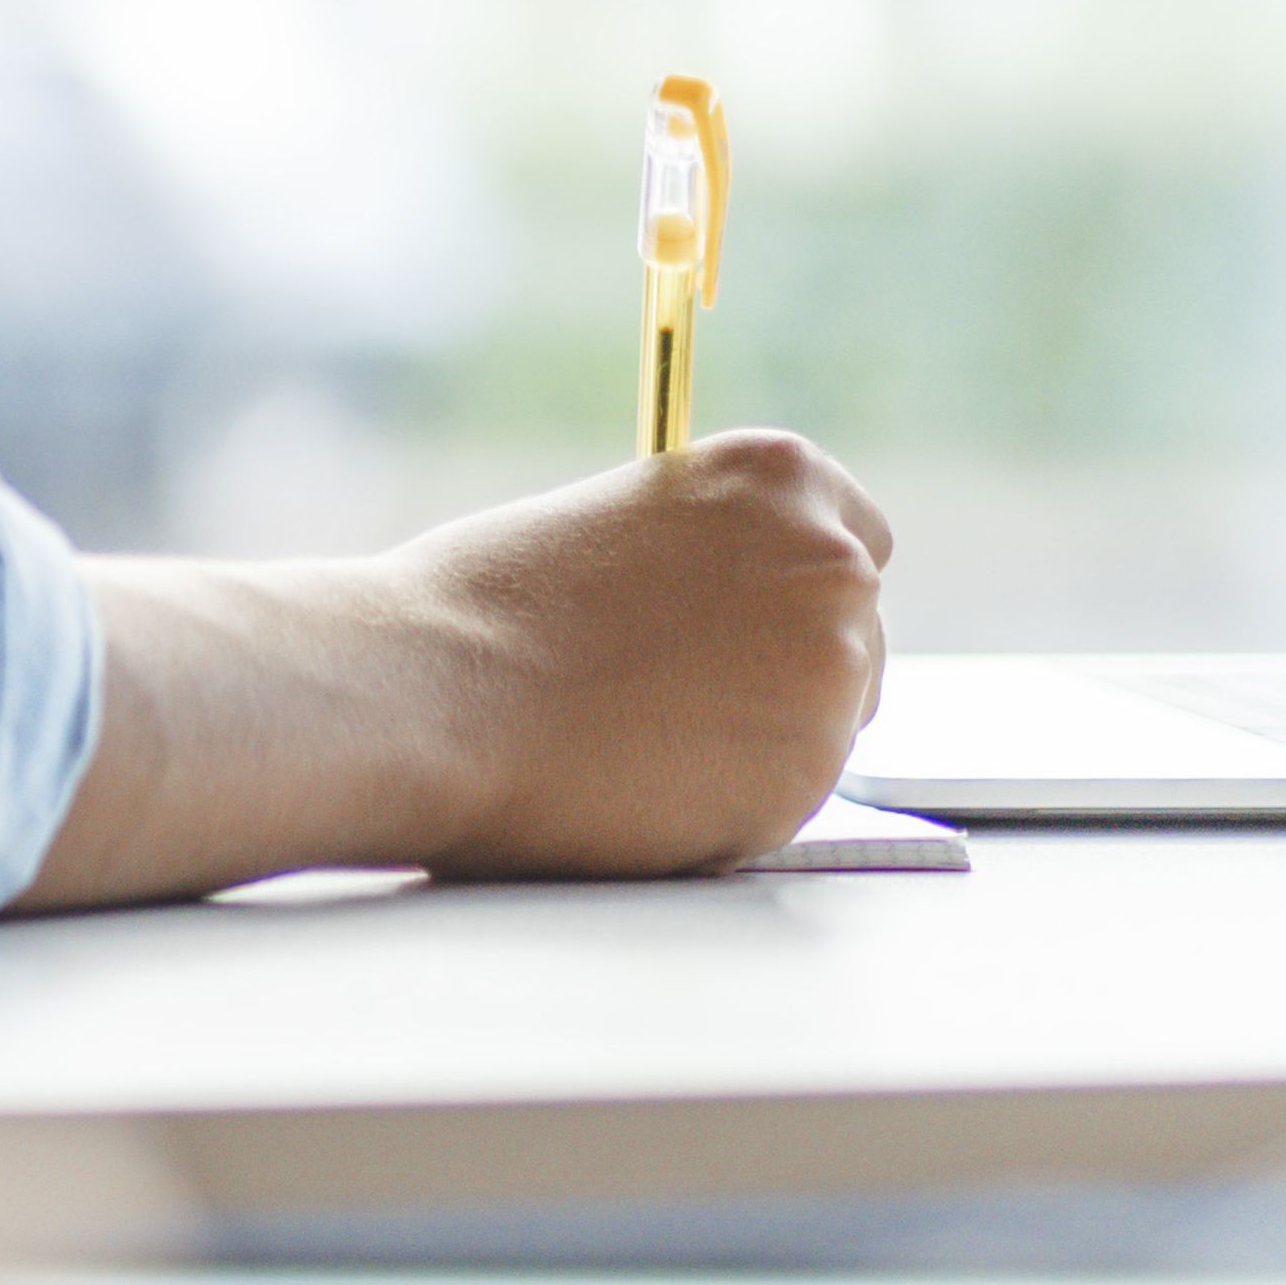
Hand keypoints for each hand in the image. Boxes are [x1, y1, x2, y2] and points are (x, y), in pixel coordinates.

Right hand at [389, 428, 893, 874]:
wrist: (430, 697)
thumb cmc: (482, 609)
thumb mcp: (614, 524)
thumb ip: (701, 554)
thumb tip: (728, 608)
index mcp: (781, 478)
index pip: (854, 537)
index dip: (788, 591)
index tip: (740, 624)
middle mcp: (832, 567)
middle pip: (854, 638)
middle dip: (782, 670)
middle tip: (673, 698)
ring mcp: (831, 678)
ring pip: (826, 727)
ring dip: (758, 740)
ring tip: (638, 740)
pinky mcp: (804, 782)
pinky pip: (785, 801)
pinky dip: (727, 806)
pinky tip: (638, 784)